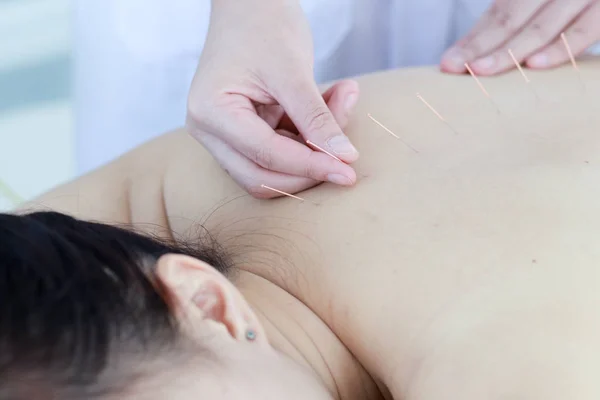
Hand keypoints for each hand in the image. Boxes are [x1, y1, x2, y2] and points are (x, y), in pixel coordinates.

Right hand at [187, 0, 359, 198]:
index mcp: (210, 111)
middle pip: (262, 177)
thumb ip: (317, 117)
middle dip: (308, 168)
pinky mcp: (242, 133)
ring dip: (312, 150)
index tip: (348, 171)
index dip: (310, 166)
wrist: (251, 4)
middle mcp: (209, 130)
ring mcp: (223, 135)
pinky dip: (308, 136)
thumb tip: (344, 159)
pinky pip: (279, 152)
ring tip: (343, 101)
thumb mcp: (293, 70)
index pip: (265, 155)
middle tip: (347, 152)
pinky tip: (332, 100)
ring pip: (272, 170)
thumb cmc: (264, 25)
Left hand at [440, 0, 599, 75]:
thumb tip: (467, 54)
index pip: (499, 13)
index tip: (449, 63)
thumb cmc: (570, 8)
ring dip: (510, 52)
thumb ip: (511, 22)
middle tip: (455, 67)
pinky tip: (534, 65)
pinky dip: (560, 48)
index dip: (473, 39)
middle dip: (481, 46)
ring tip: (482, 70)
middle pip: (511, 18)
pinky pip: (584, 29)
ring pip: (541, 27)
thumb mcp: (538, 8)